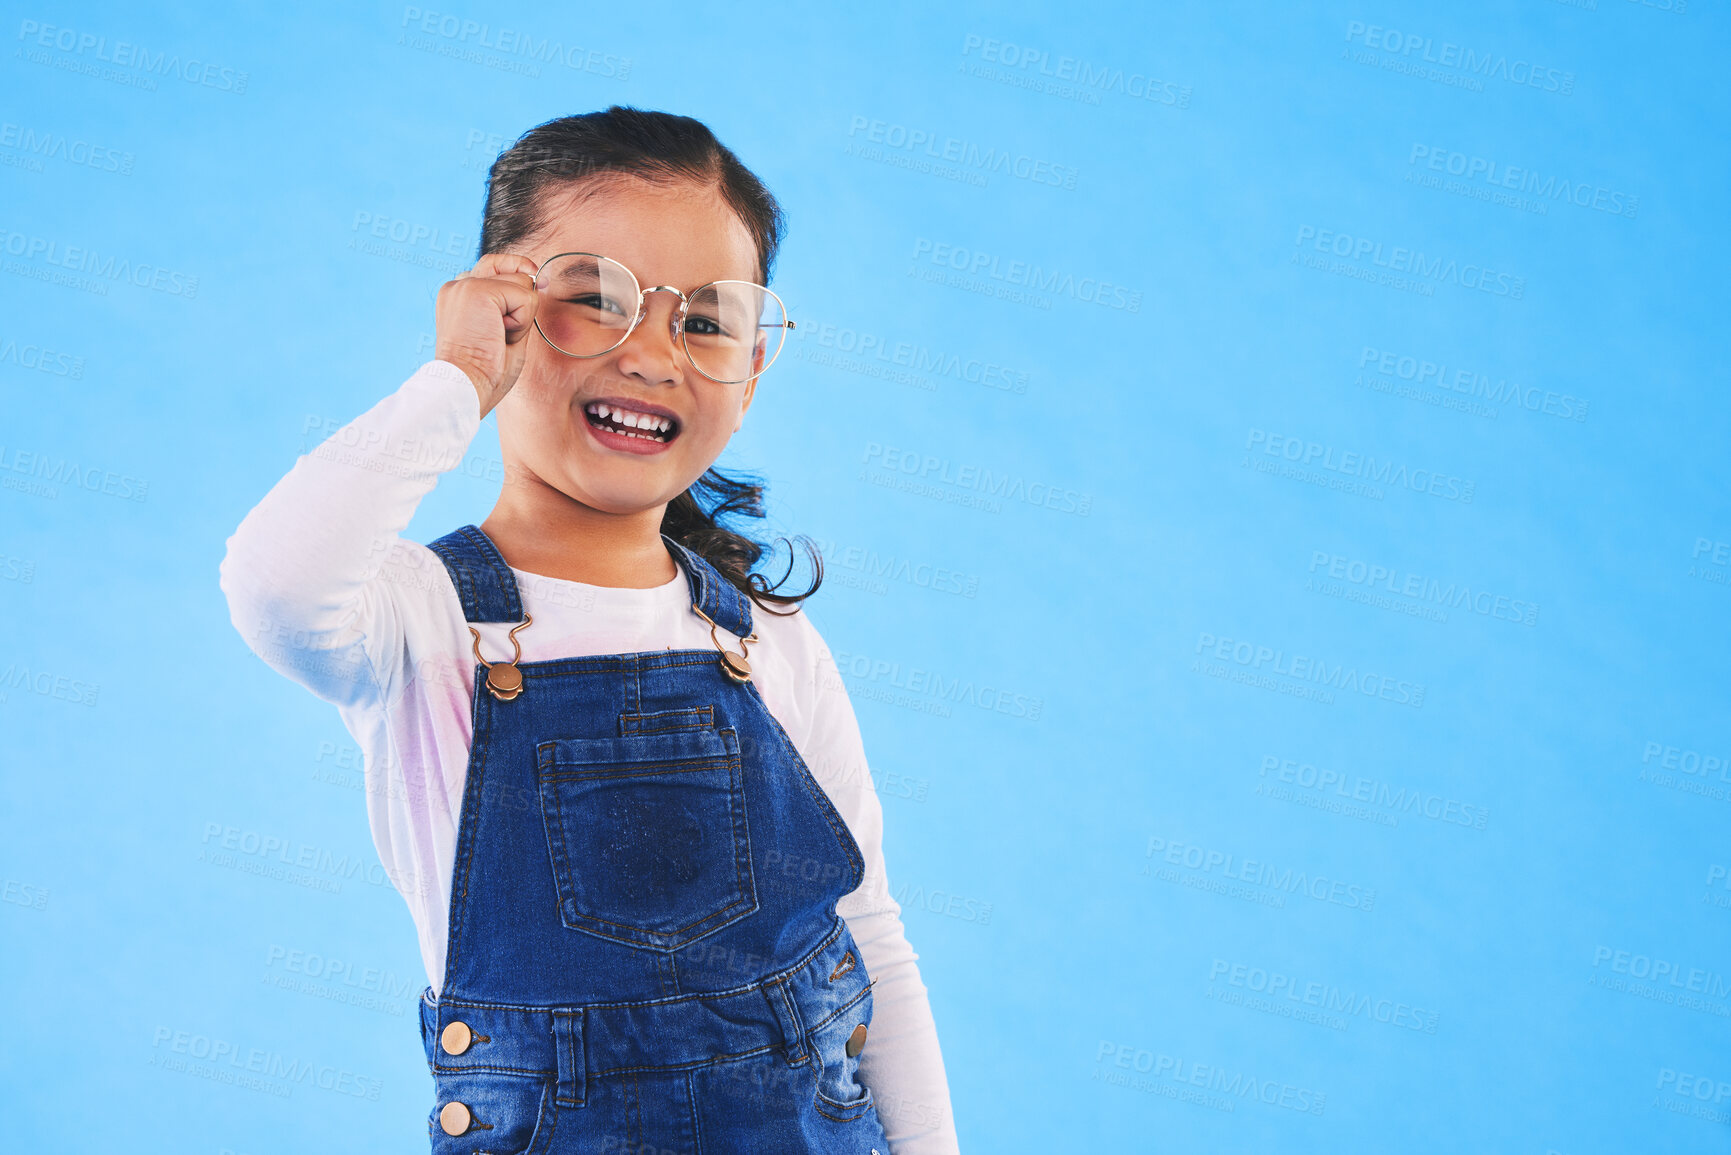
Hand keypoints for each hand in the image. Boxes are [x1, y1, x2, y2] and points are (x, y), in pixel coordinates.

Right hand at [434, 253, 539, 417]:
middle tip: (502, 334)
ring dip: (522, 317)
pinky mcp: (478, 290)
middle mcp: (458, 284)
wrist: (464, 386)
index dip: (518, 278)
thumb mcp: (503, 329)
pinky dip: (522, 323)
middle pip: (512, 269)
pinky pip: (525, 297)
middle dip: (522, 302)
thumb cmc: (485, 371)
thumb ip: (514, 304)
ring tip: (497, 337)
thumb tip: (538, 279)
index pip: (496, 267)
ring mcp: (466, 284)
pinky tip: (499, 336)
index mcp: (459, 294)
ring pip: (523, 282)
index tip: (529, 291)